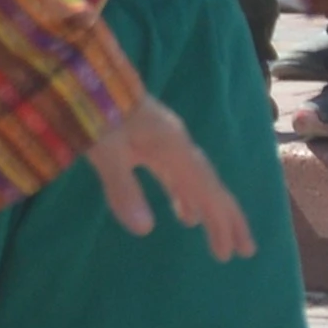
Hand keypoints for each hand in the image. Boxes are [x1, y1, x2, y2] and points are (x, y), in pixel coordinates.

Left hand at [74, 95, 257, 263]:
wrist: (82, 74)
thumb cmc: (92, 110)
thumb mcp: (104, 150)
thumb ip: (122, 188)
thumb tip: (145, 231)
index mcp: (173, 146)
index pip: (206, 190)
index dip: (220, 222)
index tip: (231, 253)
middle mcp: (177, 145)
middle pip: (211, 186)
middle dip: (227, 219)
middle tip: (245, 252)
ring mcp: (165, 142)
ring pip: (196, 181)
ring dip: (208, 210)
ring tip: (218, 240)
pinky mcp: (150, 142)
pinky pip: (177, 175)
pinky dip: (185, 197)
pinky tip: (185, 215)